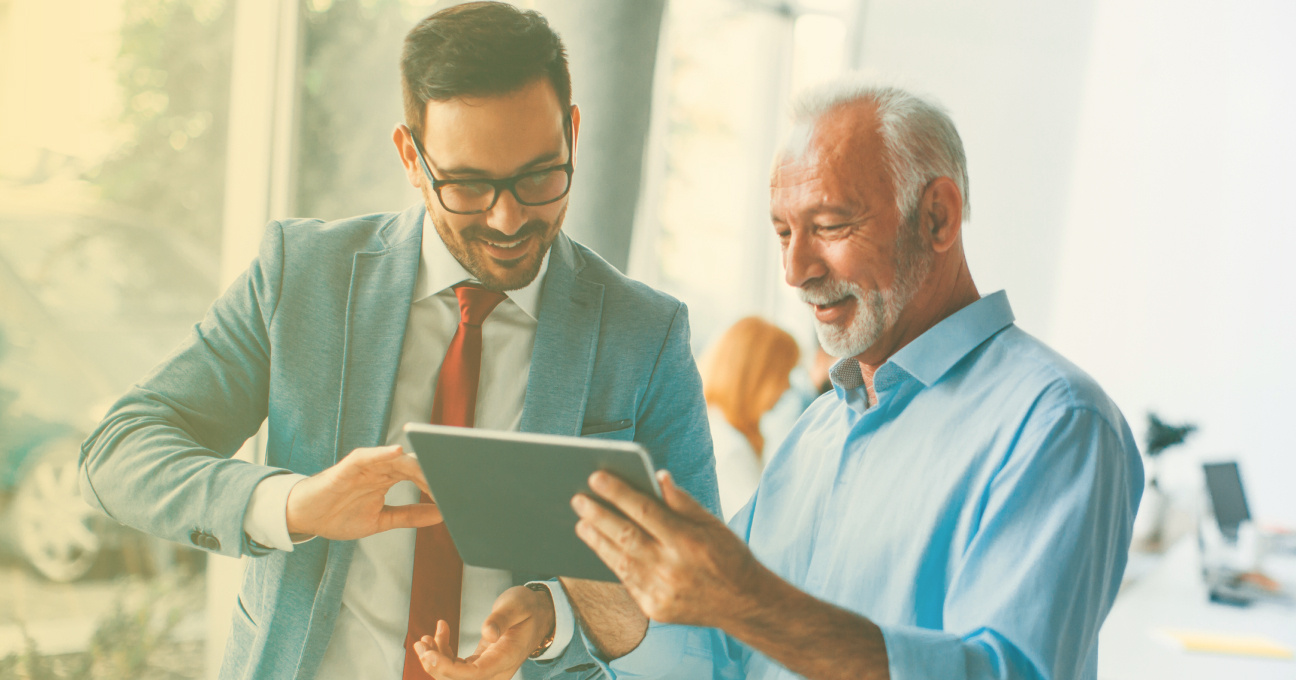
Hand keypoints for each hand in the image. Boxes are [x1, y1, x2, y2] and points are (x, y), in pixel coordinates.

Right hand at [284, 445, 440, 540]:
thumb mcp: (381, 520)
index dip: (438, 483)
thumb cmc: (339, 515)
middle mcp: (380, 468)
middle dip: (433, 473)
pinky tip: (397, 452)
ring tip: (436, 470)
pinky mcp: (348, 466)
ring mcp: (366, 466)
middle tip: (453, 483)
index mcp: (389, 479)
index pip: (420, 476)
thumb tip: (441, 515)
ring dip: (417, 464)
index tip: (457, 493)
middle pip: (414, 465)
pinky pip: (367, 456)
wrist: (305, 518)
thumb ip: (409, 516)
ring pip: (396, 458)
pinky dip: (382, 452)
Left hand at [414, 585, 555, 679]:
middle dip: (435, 665)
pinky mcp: (480, 665)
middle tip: (421, 643)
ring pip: (454, 676)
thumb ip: (502, 619)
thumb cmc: (528, 608)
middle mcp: (497, 670)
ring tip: (426, 638)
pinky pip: (457, 667)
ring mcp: (488, 670)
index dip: (448, 668)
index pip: (474, 674)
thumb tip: (488, 633)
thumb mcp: (517, 606)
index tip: (430, 654)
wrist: (539, 615)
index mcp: (507, 658)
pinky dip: (443, 653)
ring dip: (435, 659)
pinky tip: (439, 634)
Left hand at [572, 470, 764, 628]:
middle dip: (597, 514)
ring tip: (582, 522)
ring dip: (597, 539)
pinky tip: (600, 547)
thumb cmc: (729, 557)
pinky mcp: (655, 609)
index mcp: (688, 541)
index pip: (644, 510)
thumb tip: (658, 476)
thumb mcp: (714, 524)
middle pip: (625, 535)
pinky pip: (626, 581)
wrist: (744, 605)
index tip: (596, 477)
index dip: (618, 492)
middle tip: (578, 499)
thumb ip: (683, 502)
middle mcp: (671, 568)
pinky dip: (611, 562)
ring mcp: (661, 592)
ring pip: (619, 560)